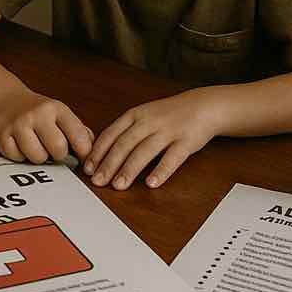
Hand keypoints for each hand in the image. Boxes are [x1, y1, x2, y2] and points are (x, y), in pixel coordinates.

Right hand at [0, 87, 91, 164]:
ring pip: (38, 157)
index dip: (84, 152)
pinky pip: (17, 158)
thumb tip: (91, 152)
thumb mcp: (60, 114)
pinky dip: (20, 157)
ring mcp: (19, 124)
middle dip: (59, 156)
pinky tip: (21, 146)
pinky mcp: (2, 135)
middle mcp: (38, 114)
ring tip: (37, 147)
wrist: (5, 98)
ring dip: (38, 158)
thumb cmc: (37, 111)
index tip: (81, 156)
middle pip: (58, 149)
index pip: (79, 135)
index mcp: (57, 109)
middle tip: (54, 151)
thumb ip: (79, 131)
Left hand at [85, 89, 221, 189]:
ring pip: (145, 151)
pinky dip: (161, 170)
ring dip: (130, 169)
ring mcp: (168, 130)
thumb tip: (99, 154)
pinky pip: (172, 157)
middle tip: (98, 181)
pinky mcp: (186, 141)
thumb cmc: (168, 115)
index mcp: (135, 115)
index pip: (111, 134)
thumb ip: (124, 131)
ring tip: (119, 185)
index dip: (98, 152)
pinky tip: (151, 183)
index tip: (88, 168)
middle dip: (109, 164)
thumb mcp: (143, 115)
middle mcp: (149, 121)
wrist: (203, 106)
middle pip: (125, 143)